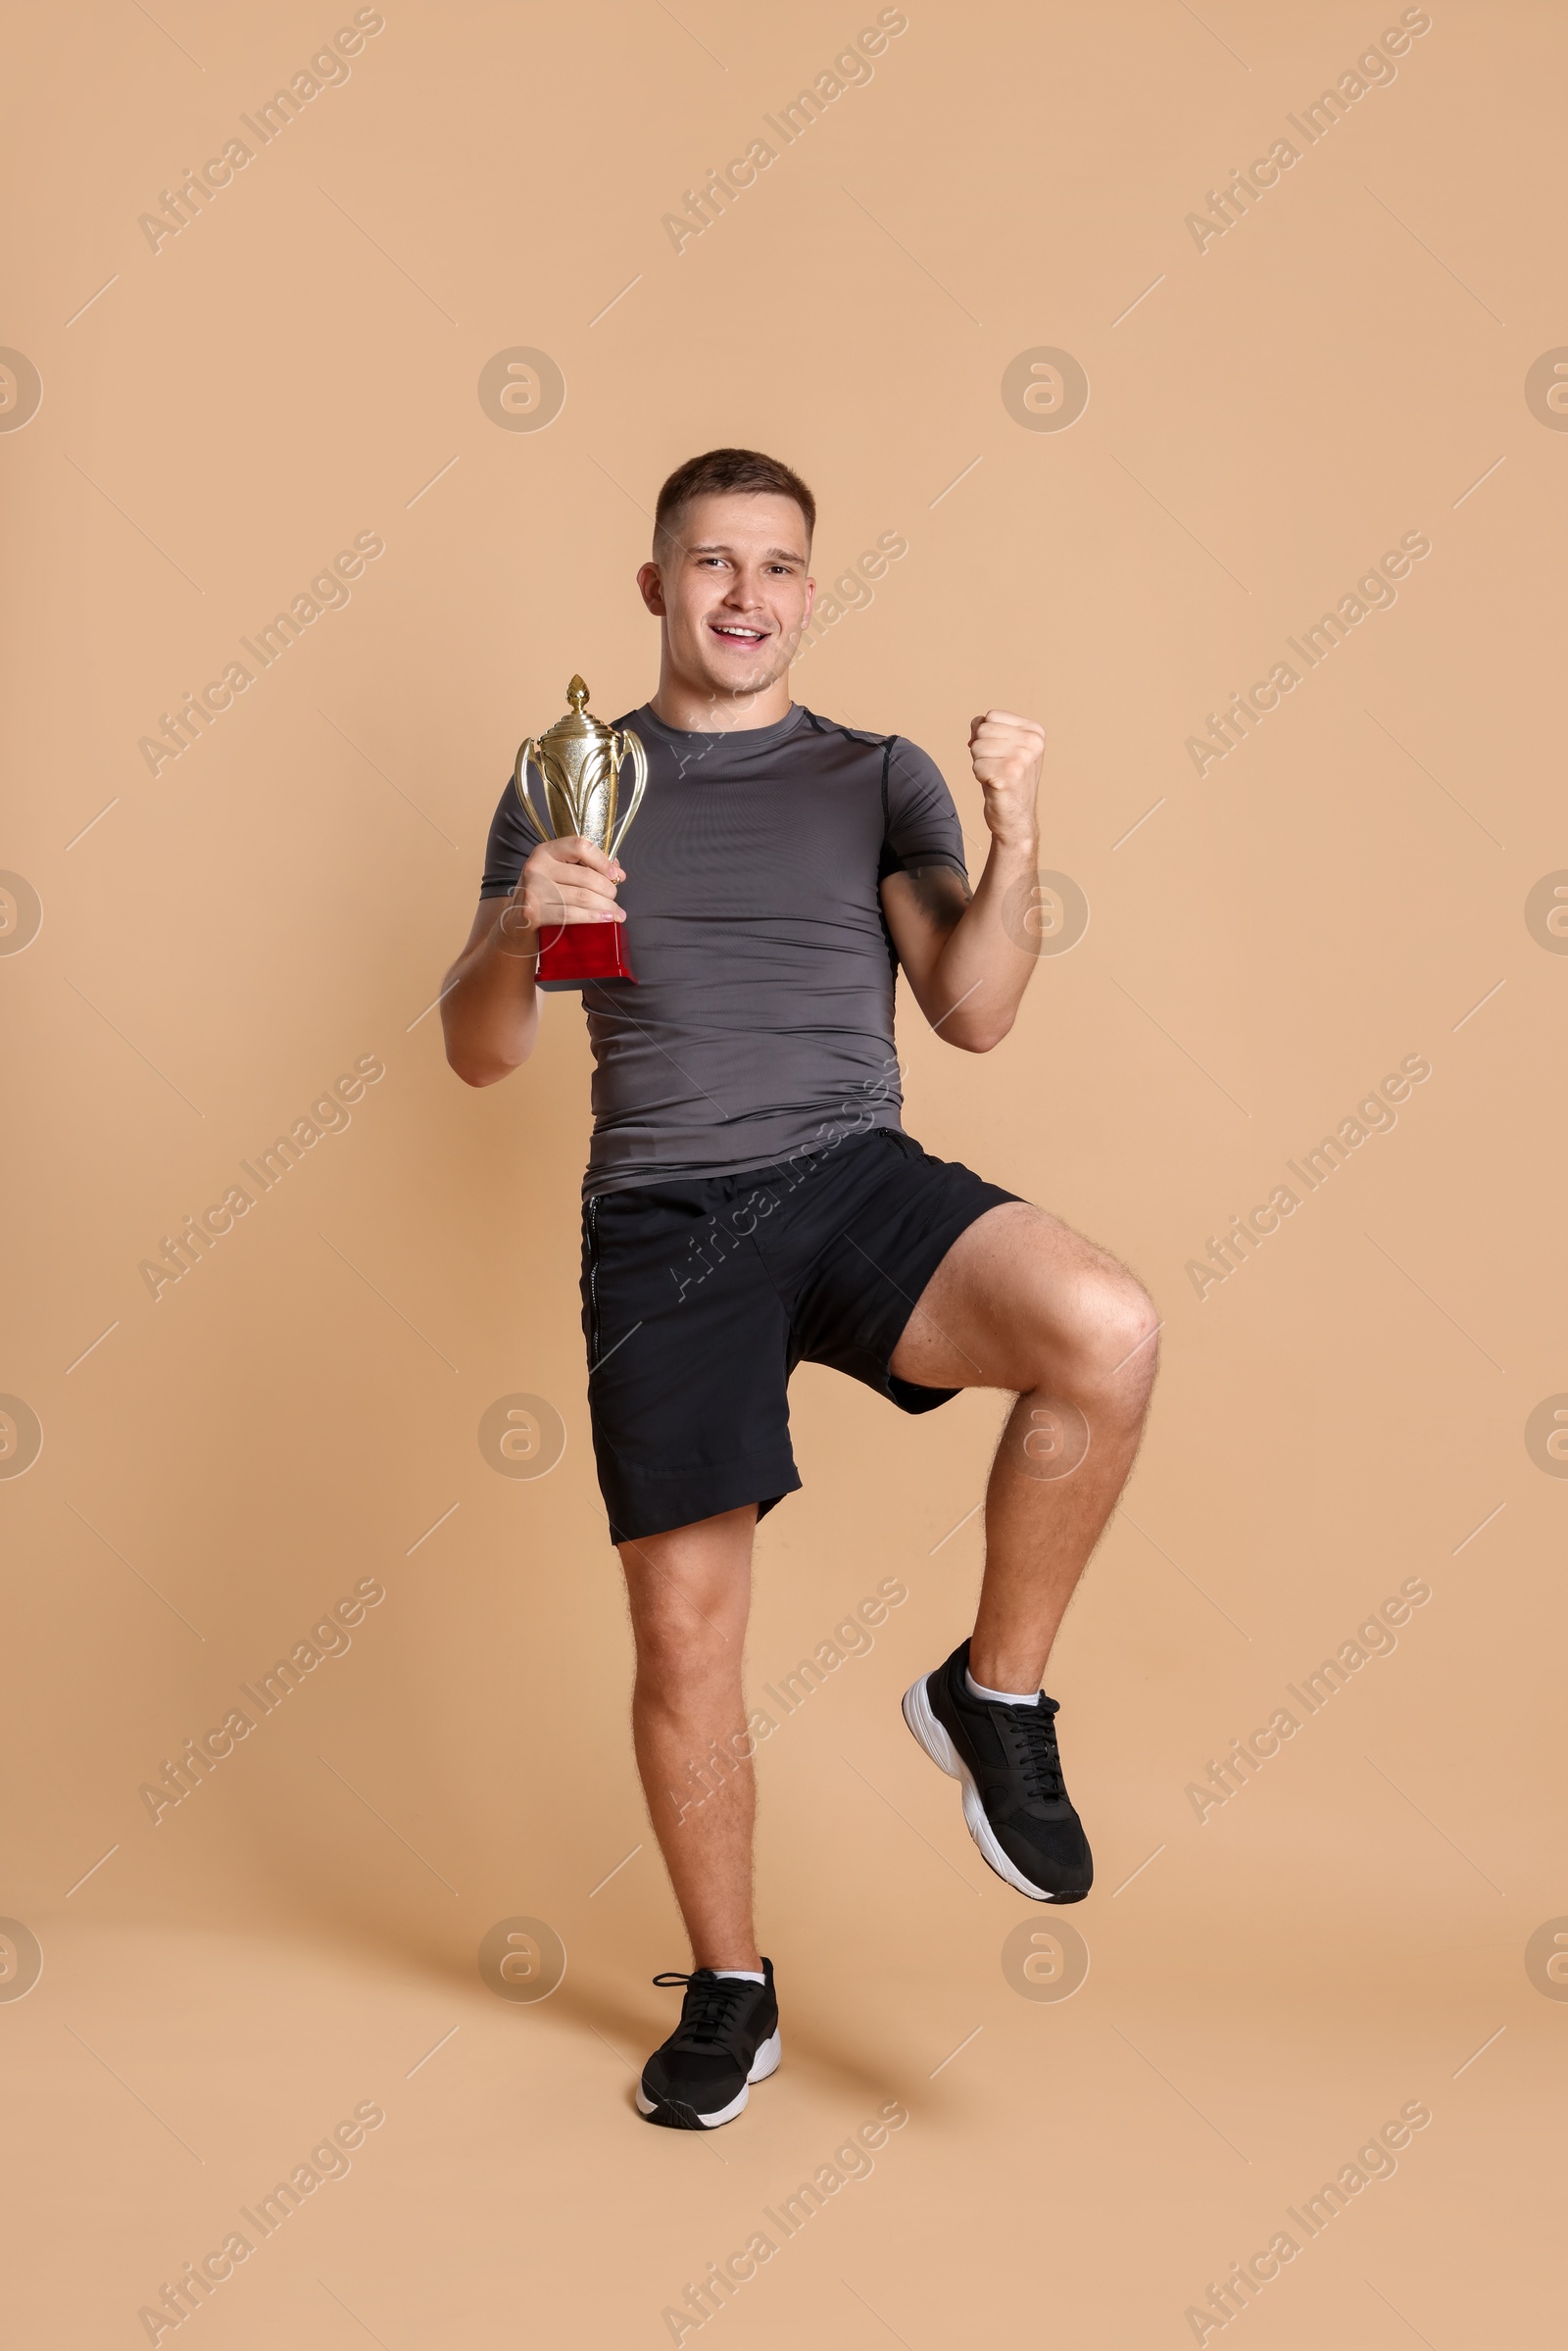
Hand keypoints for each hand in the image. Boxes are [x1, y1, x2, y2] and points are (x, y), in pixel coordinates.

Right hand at [496, 838, 624, 953]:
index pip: (580, 846)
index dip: (602, 860)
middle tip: (615, 899)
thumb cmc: (543, 896)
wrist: (515, 922)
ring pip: (582, 897)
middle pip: (585, 876)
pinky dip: (593, 918)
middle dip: (607, 890)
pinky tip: (606, 920)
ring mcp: (533, 889)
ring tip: (617, 913)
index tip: (615, 875)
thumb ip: (585, 867)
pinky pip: (571, 914)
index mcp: (545, 851)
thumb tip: (617, 872)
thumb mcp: (558, 874)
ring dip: (605, 906)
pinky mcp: (533, 912)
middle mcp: (537, 867)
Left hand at [968, 709, 1043, 847]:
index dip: (984, 734)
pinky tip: (995, 785)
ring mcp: (1022, 758)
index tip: (998, 752)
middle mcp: (1032, 742)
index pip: (991, 715)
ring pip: (977, 746)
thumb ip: (991, 728)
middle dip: (981, 750)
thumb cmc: (1007, 781)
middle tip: (997, 767)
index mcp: (1035, 731)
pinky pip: (976, 765)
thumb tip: (976, 723)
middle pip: (982, 729)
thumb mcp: (1005, 747)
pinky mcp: (1009, 774)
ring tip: (997, 775)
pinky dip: (980, 777)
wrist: (1017, 818)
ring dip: (980, 763)